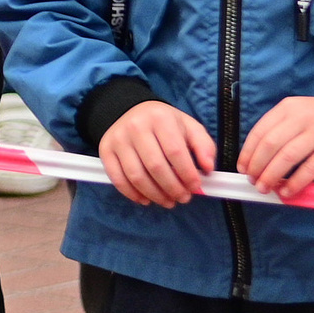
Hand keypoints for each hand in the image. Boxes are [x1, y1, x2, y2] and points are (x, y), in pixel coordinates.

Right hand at [98, 100, 216, 206]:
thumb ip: (204, 146)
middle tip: (183, 198)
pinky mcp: (105, 150)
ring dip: (155, 195)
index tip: (196, 187)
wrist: (130, 110)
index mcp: (160, 118)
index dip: (187, 175)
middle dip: (173, 188)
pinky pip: (117, 178)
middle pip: (155, 166)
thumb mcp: (189, 127)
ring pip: (136, 176)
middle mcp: (135, 127)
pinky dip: (132, 194)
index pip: (175, 152)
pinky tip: (146, 199)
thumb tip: (208, 168)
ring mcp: (118, 139)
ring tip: (168, 201)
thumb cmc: (164, 123)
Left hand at [239, 93, 313, 197]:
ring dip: (272, 175)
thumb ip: (281, 130)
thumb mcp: (300, 114)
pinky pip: (310, 169)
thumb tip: (258, 159)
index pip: (259, 131)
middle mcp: (301, 118)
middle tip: (253, 181)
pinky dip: (295, 182)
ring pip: (287, 157)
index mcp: (287, 108)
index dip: (248, 152)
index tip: (242, 168)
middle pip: (270, 144)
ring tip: (265, 188)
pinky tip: (288, 192)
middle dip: (257, 166)